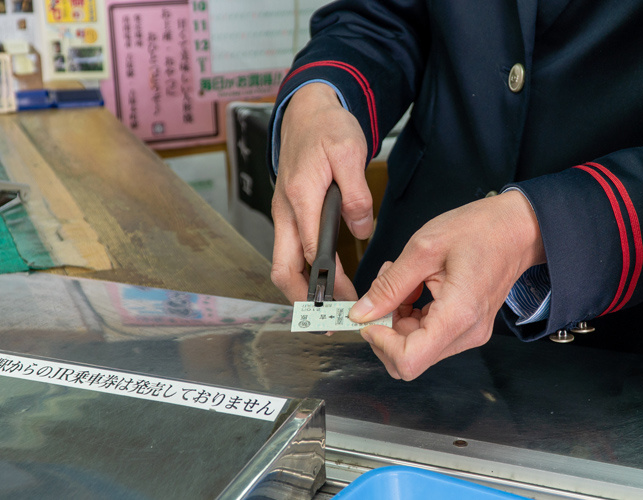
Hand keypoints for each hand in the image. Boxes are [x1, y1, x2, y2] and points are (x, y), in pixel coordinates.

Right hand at [271, 83, 373, 301]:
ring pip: (283, 263)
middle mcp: (285, 211)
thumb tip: (361, 231)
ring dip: (301, 289)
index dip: (323, 281)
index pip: (309, 251)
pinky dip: (302, 272)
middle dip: (301, 299)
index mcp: (300, 196)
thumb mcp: (349, 152)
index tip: (344, 301)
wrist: (306, 111)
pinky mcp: (289, 214)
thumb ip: (355, 194)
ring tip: (329, 308)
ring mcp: (284, 214)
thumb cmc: (326, 127)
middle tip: (327, 321)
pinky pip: (290, 251)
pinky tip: (322, 282)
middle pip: (282, 268)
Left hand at [349, 191, 545, 379]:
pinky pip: (427, 335)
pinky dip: (411, 316)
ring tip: (403, 281)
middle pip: (409, 358)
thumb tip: (362, 313)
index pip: (408, 361)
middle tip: (384, 291)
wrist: (517, 228)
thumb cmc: (480, 230)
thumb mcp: (423, 248)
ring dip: (398, 319)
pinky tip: (414, 287)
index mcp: (458, 315)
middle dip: (386, 328)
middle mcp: (467, 333)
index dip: (380, 344)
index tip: (370, 317)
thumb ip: (389, 285)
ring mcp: (469, 333)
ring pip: (415, 347)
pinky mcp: (466, 328)